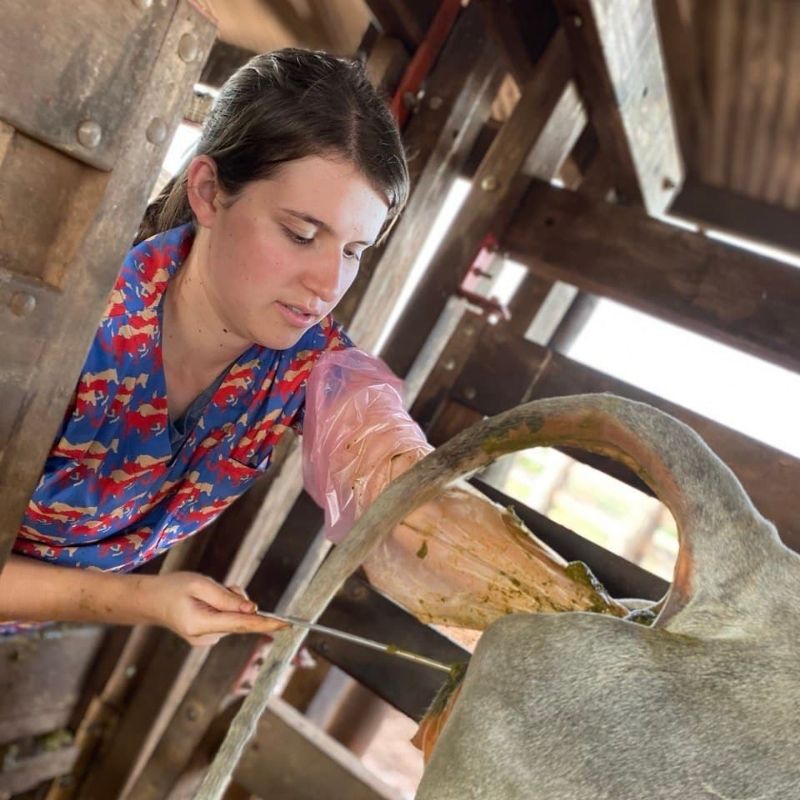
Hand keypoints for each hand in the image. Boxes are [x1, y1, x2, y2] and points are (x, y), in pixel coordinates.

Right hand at [146, 572, 286, 645]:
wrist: (151, 600)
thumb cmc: (173, 588)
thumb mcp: (199, 584)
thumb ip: (226, 597)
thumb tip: (252, 608)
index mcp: (201, 624)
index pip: (241, 625)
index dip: (266, 623)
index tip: (286, 624)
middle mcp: (206, 638)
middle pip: (241, 618)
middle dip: (239, 600)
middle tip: (221, 586)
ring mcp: (206, 640)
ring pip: (235, 617)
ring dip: (230, 602)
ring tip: (207, 594)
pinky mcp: (208, 637)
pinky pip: (228, 620)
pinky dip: (225, 608)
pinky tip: (207, 602)